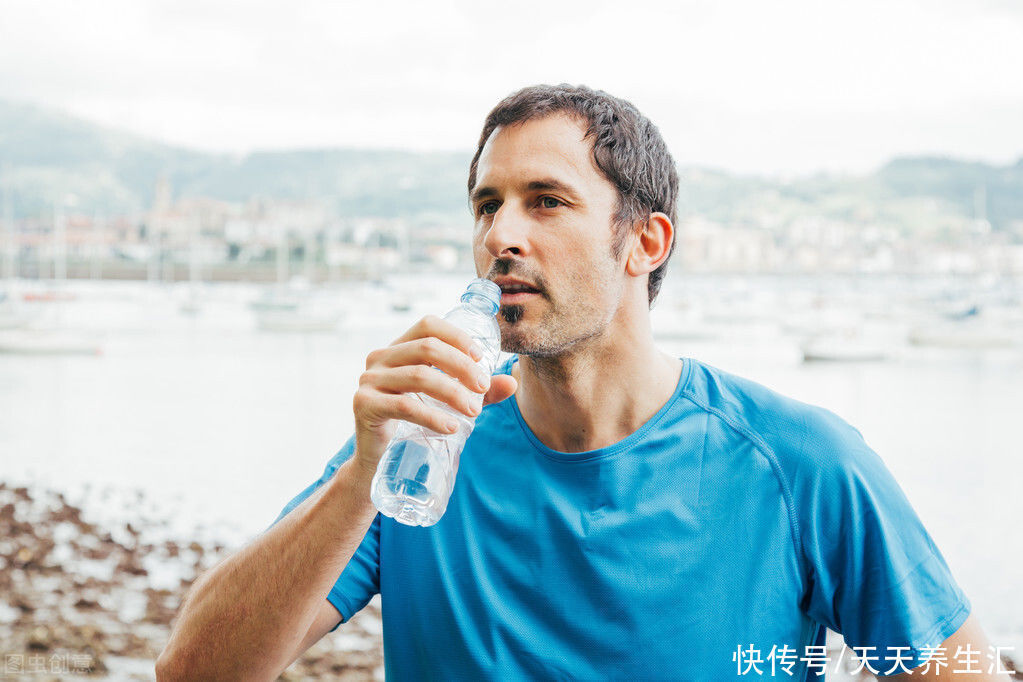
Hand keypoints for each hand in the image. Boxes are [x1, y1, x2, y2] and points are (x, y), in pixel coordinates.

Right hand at [351, 315, 516, 474]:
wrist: (376, 457)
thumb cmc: (412, 420)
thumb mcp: (447, 400)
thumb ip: (477, 390)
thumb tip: (512, 382)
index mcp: (398, 347)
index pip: (428, 325)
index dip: (456, 335)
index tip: (480, 357)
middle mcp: (380, 357)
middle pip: (427, 348)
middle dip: (461, 366)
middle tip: (483, 387)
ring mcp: (369, 380)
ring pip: (418, 376)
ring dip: (452, 392)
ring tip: (474, 412)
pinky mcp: (364, 404)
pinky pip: (404, 405)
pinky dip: (432, 416)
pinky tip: (451, 427)